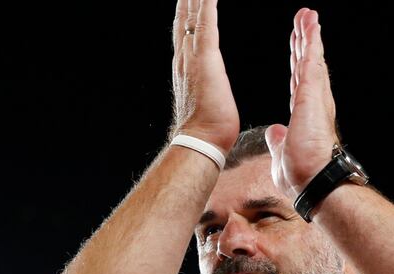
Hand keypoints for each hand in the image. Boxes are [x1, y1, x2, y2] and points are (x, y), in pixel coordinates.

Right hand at [170, 0, 239, 152]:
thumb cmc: (207, 128)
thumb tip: (209, 91)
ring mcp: (192, 56)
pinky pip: (206, 23)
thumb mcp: (205, 99)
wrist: (200, 140)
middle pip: (185, 18)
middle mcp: (184, 57)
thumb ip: (204, 88)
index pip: (186, 30)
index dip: (187, 10)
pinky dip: (206, 5)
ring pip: (193, 16)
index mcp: (185, 66)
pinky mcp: (206, 57)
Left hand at [265, 8, 338, 198]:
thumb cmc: (302, 175)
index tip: (296, 44)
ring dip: (310, 37)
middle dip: (305, 41)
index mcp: (303, 113)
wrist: (313, 182)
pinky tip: (311, 28)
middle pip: (307, 64)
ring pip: (311, 60)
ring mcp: (314, 98)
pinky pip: (310, 65)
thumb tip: (274, 132)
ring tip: (309, 16)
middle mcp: (312, 102)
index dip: (297, 60)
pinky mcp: (311, 97)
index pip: (298, 80)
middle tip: (304, 19)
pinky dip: (311, 45)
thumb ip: (279, 140)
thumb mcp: (283, 153)